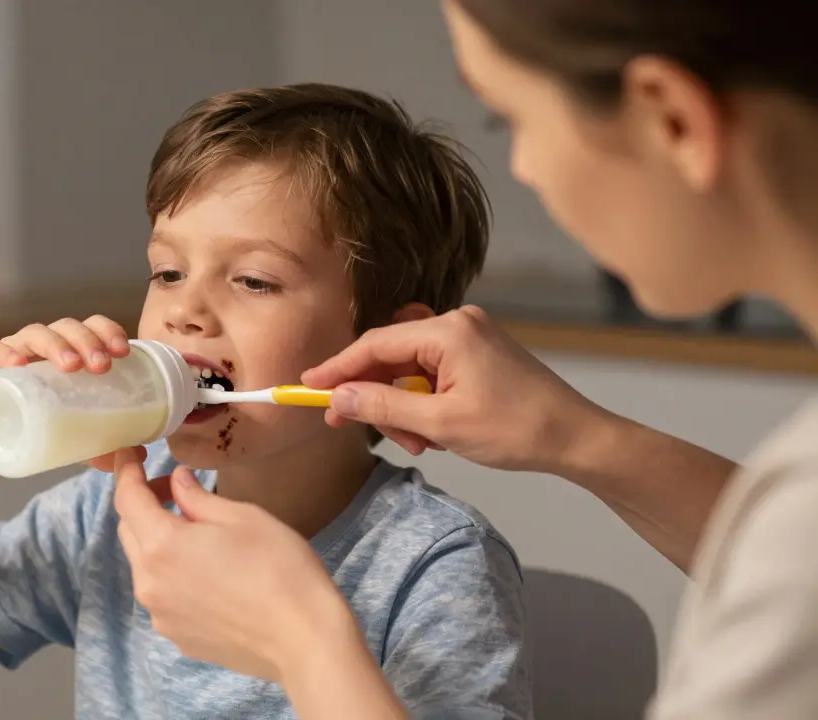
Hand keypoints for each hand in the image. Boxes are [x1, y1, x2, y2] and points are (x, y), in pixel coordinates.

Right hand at [0, 315, 131, 456]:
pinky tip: (17, 364)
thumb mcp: (74, 439)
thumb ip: (104, 444)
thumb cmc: (35, 430)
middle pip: (67, 328)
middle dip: (88, 341)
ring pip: (35, 333)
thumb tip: (140, 455)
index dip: (107, 332)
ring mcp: (11, 352)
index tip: (123, 352)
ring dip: (56, 344)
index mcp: (67, 354)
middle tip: (101, 366)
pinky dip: (5, 352)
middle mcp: (41, 347)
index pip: (91, 328)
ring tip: (71, 365)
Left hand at [111, 450, 352, 682]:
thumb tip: (177, 482)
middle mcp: (149, 583)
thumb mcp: (243, 517)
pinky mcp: (178, 637)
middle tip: (175, 490)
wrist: (305, 642)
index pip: (126, 498)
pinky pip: (163, 595)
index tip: (132, 453)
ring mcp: (161, 615)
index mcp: (161, 545)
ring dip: (158, 542)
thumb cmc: (280, 569)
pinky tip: (210, 574)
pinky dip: (173, 575)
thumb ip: (199, 498)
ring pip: (145, 566)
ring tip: (200, 536)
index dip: (126, 470)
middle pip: (129, 532)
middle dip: (144, 505)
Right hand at [302, 305, 605, 474]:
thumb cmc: (517, 429)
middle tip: (358, 428)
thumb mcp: (441, 424)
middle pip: (390, 355)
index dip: (338, 369)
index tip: (308, 387)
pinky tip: (434, 432)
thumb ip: (384, 406)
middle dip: (376, 397)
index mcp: (449, 331)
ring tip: (419, 442)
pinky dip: (423, 404)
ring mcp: (469, 338)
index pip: (375, 345)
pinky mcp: (477, 356)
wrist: (576, 438)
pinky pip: (431, 374)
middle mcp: (457, 324)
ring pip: (409, 370)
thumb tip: (339, 398)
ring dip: (402, 407)